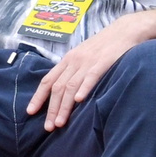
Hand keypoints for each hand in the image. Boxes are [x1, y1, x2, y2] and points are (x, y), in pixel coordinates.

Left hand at [27, 17, 144, 130]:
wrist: (125, 30)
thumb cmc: (104, 46)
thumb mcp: (83, 55)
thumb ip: (73, 71)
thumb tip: (63, 91)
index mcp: (68, 60)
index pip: (48, 80)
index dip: (38, 96)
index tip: (30, 111)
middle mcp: (74, 61)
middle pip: (57, 87)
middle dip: (51, 109)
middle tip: (48, 127)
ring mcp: (88, 62)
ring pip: (70, 86)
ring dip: (64, 106)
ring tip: (60, 123)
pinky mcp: (103, 62)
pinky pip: (91, 76)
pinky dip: (84, 88)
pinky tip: (79, 101)